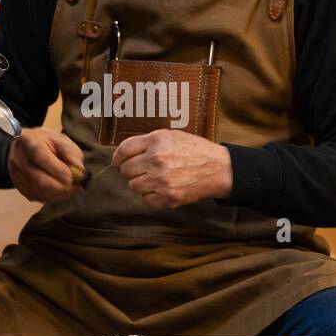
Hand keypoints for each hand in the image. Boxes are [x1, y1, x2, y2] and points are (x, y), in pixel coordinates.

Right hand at [7, 128, 84, 202]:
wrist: (22, 148)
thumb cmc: (46, 143)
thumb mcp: (61, 140)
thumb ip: (72, 154)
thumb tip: (79, 173)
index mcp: (29, 142)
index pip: (40, 156)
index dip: (56, 169)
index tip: (71, 179)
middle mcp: (20, 160)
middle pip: (39, 180)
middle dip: (62, 188)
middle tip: (77, 188)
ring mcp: (18, 176)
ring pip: (40, 193)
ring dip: (60, 194)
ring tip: (72, 188)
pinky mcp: (20, 188)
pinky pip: (39, 198)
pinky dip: (53, 197)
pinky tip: (61, 190)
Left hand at [112, 130, 232, 209]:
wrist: (218, 168)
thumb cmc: (194, 150)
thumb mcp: (170, 136)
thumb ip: (147, 142)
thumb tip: (123, 154)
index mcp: (156, 141)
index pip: (123, 151)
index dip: (118, 158)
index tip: (119, 162)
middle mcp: (157, 159)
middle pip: (125, 170)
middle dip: (132, 171)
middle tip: (144, 170)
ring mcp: (161, 179)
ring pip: (133, 186)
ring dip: (141, 184)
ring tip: (155, 179)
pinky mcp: (168, 197)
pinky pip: (145, 200)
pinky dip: (151, 196)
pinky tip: (162, 189)